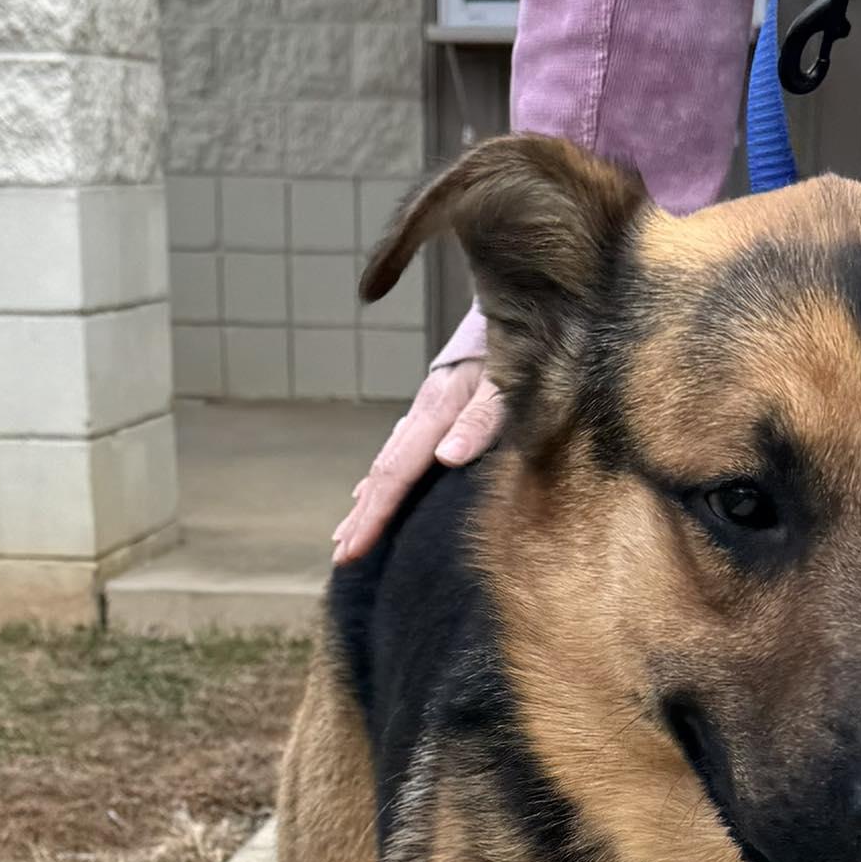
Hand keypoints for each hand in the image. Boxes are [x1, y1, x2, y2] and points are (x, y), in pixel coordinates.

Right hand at [329, 348, 503, 563]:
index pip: (397, 472)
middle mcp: (423, 413)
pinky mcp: (434, 409)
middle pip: (383, 472)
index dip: (375, 514)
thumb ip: (481, 420)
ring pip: (386, 463)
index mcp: (437, 411)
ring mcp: (425, 411)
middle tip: (342, 556)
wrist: (517, 304)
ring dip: (366, 502)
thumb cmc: (519, 345)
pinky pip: (398, 452)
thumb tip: (447, 458)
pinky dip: (380, 479)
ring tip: (347, 535)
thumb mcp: (508, 382)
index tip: (353, 548)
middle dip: (361, 517)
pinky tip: (368, 494)